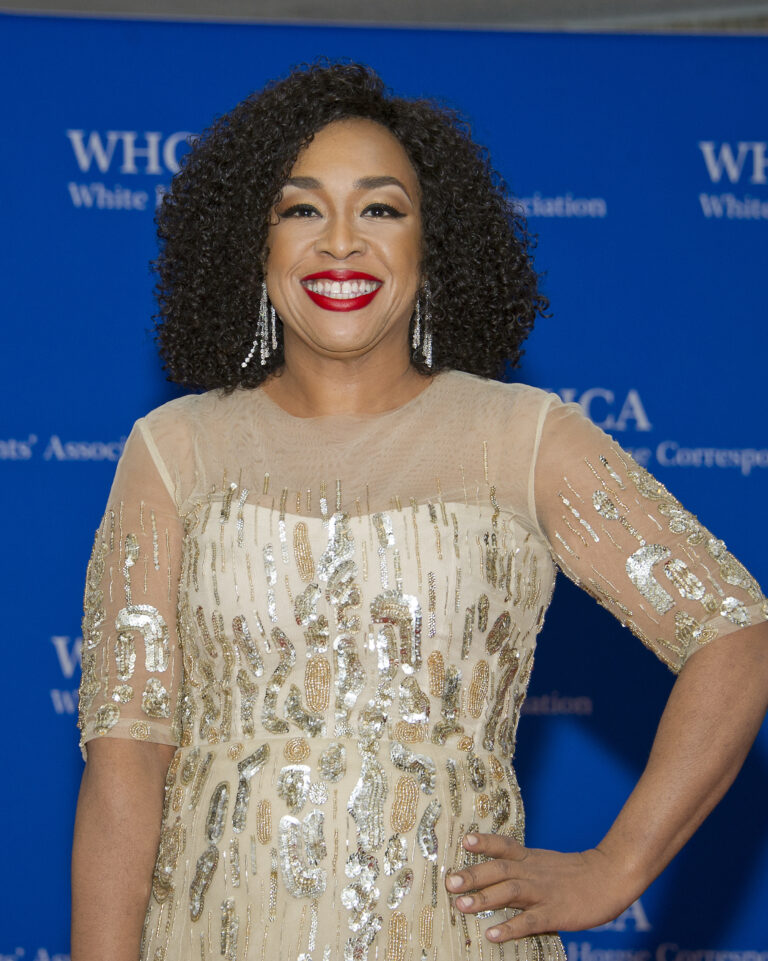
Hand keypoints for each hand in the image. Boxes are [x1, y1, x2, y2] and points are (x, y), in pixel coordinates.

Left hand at [444, 833, 636, 941]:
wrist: (610, 877)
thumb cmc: (575, 873)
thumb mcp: (545, 863)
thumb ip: (521, 867)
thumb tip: (491, 875)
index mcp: (530, 858)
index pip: (504, 845)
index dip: (484, 842)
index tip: (464, 840)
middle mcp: (533, 872)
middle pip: (499, 869)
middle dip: (473, 875)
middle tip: (450, 882)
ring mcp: (543, 892)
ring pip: (510, 891)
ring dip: (484, 898)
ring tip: (461, 905)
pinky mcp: (555, 913)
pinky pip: (529, 921)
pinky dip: (510, 927)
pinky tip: (493, 934)